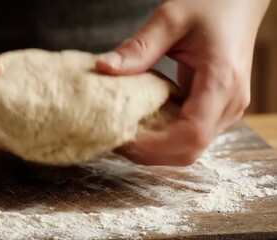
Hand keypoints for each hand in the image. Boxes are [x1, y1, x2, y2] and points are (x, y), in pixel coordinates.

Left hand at [96, 0, 269, 164]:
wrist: (239, 3)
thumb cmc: (212, 5)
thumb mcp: (171, 18)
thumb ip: (138, 48)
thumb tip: (103, 69)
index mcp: (223, 81)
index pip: (191, 134)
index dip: (154, 146)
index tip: (122, 139)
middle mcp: (230, 103)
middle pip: (189, 150)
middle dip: (149, 153)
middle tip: (114, 140)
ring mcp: (226, 108)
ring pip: (189, 147)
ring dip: (155, 148)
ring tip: (124, 133)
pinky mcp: (217, 108)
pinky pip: (189, 134)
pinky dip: (163, 137)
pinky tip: (141, 124)